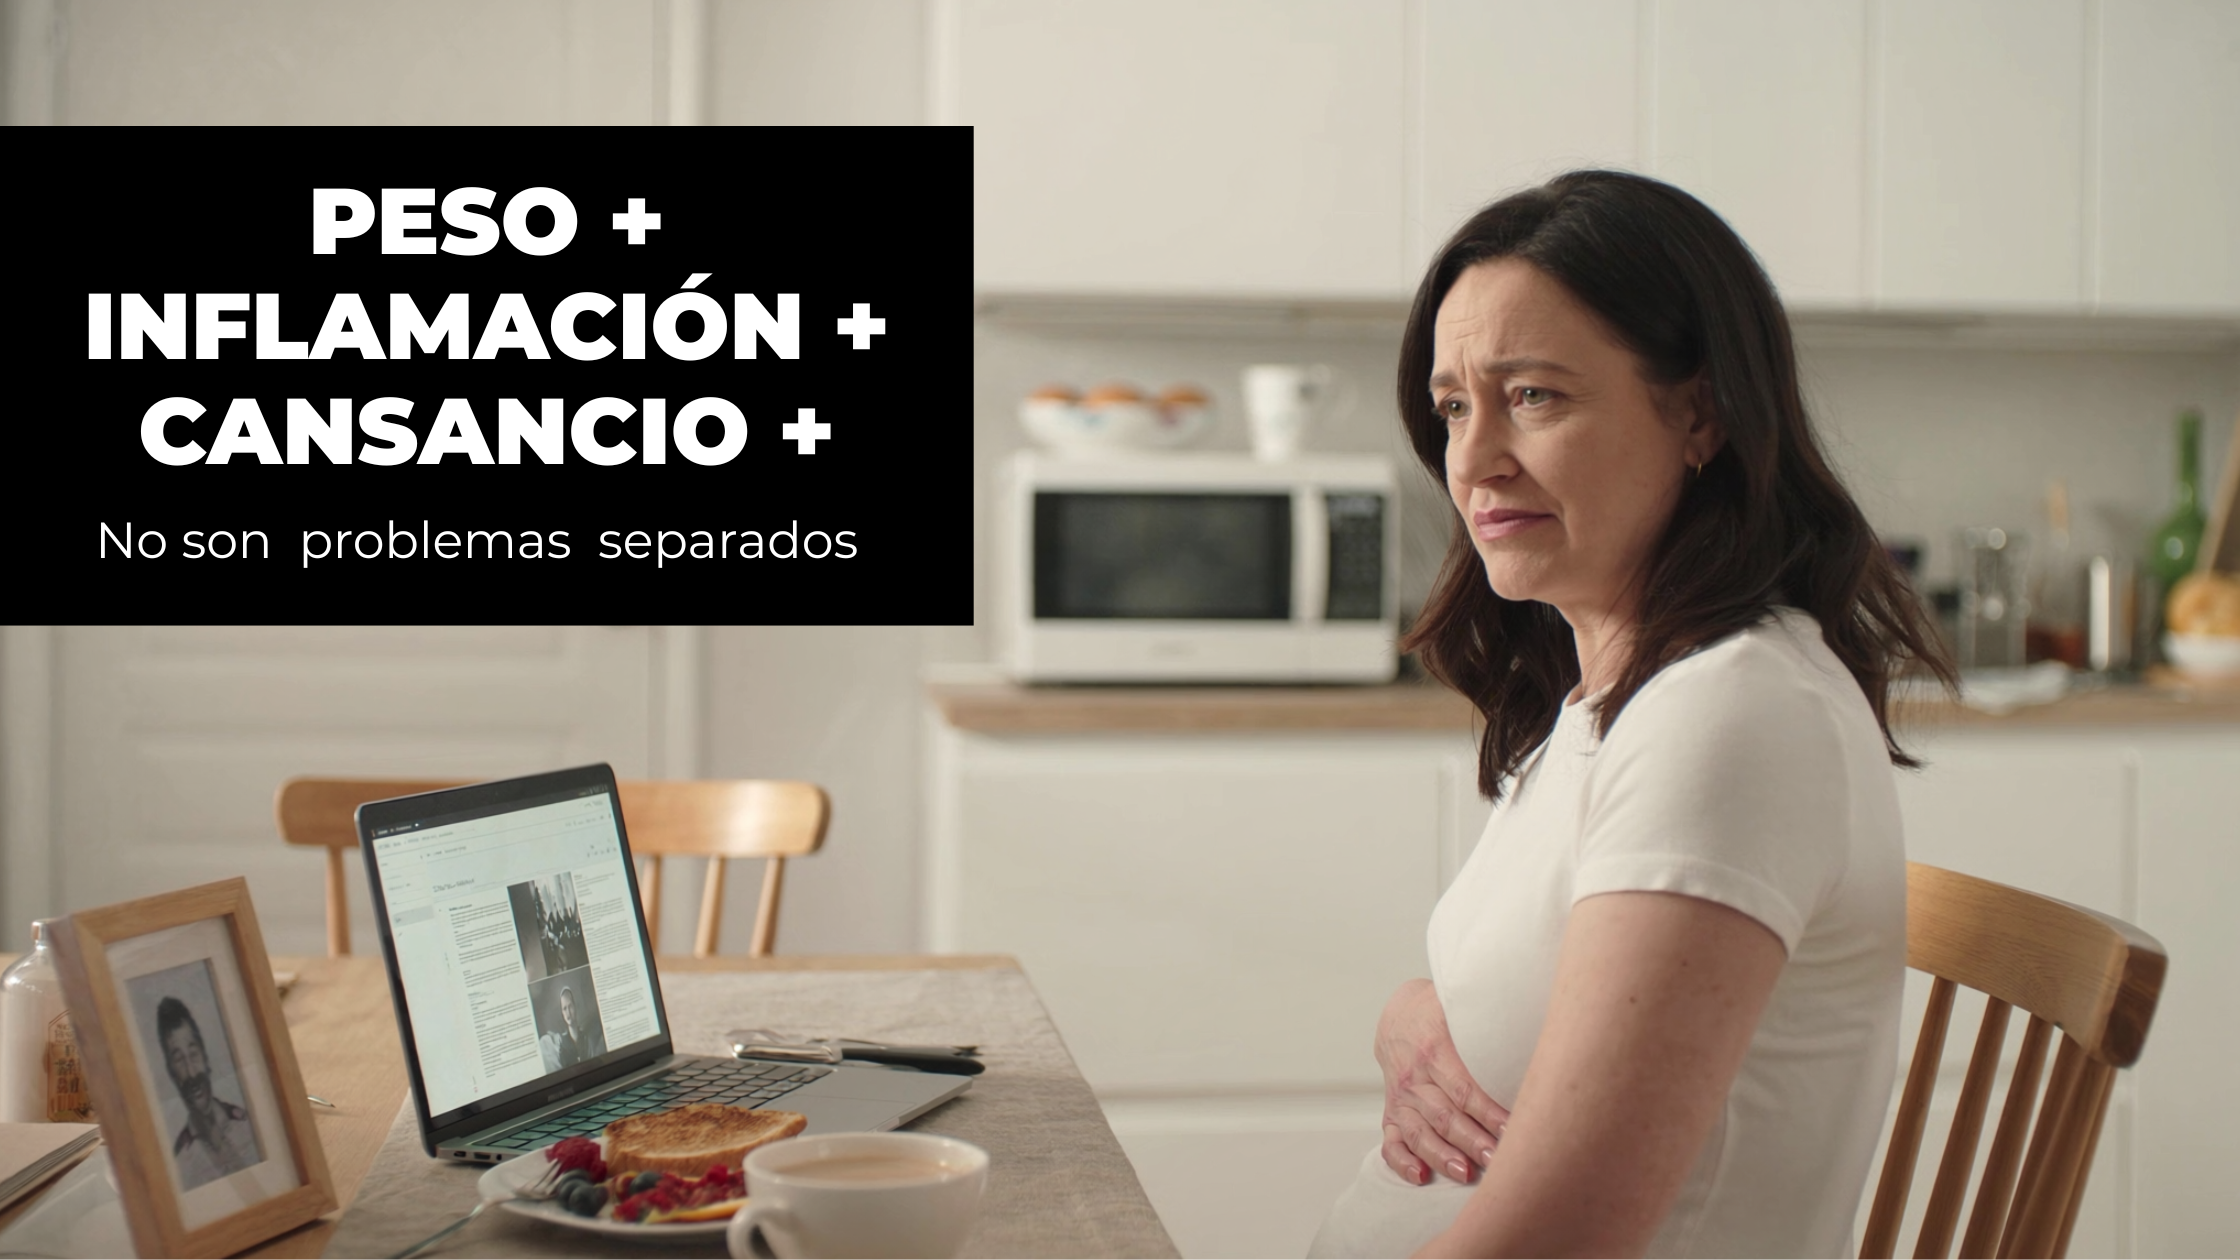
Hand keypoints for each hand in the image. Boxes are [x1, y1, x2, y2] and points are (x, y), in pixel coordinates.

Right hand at [1376, 979, 1510, 1185]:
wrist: (1400, 1020)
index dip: (1489, 1112)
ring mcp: (1400, 1098)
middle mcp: (1414, 1077)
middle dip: (1471, 1140)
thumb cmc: (1444, 1018)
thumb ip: (1492, 1020)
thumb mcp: (1462, 1009)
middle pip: (1444, 1115)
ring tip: (1466, 1173)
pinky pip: (1392, 1143)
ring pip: (1419, 1133)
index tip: (1514, 1129)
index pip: (1464, 1088)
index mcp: (1434, 1049)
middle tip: (1497, 1159)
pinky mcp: (1392, 1115)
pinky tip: (1420, 1177)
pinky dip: (1403, 1162)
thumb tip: (1536, 1025)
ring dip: (1441, 1155)